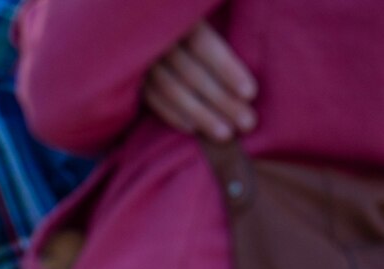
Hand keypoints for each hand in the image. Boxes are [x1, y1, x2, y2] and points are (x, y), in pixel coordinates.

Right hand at [144, 21, 256, 140]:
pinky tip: (193, 129)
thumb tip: (244, 74)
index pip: (205, 46)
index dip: (228, 70)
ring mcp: (142, 61)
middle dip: (222, 101)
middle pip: (192, 74)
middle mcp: (156, 40)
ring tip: (225, 135)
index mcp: (177, 19)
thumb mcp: (202, 18)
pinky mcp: (132, 79)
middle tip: (247, 123)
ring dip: (200, 116)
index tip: (251, 94)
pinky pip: (153, 100)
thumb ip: (215, 39)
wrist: (137, 22)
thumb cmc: (188, 25)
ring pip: (172, 91)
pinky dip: (173, 116)